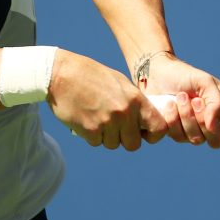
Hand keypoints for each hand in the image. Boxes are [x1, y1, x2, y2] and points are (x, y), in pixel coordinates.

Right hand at [46, 49, 166, 149]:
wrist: (61, 74)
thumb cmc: (91, 75)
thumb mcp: (119, 83)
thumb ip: (133, 102)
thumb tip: (144, 120)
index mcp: (135, 99)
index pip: (158, 128)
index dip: (153, 135)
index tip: (144, 133)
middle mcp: (124, 112)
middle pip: (134, 144)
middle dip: (125, 139)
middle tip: (115, 127)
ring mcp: (107, 122)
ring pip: (113, 144)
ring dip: (106, 136)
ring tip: (97, 117)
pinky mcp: (90, 130)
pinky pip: (96, 142)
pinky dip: (92, 135)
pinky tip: (86, 119)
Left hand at [142, 53, 219, 147]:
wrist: (158, 74)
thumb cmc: (186, 76)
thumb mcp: (205, 82)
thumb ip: (216, 102)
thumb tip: (213, 126)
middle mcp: (214, 125)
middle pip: (218, 141)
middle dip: (203, 121)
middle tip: (195, 100)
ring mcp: (195, 131)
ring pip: (196, 140)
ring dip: (186, 116)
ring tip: (180, 97)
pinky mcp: (178, 133)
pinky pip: (179, 138)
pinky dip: (173, 120)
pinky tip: (169, 105)